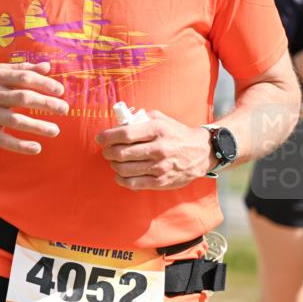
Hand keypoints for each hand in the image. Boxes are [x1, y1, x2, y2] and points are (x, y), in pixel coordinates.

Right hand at [0, 61, 67, 153]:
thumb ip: (23, 69)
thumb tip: (47, 66)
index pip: (24, 78)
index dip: (44, 83)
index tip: (60, 91)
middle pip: (23, 97)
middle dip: (46, 103)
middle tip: (64, 109)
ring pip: (16, 121)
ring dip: (38, 126)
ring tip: (55, 131)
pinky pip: (4, 140)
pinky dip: (21, 145)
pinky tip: (36, 148)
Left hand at [96, 110, 213, 189]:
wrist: (202, 152)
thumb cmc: (176, 134)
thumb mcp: (161, 119)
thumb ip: (140, 118)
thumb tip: (117, 123)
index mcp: (158, 130)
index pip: (124, 134)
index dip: (107, 137)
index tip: (100, 138)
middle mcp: (159, 148)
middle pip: (121, 153)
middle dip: (107, 152)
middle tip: (106, 151)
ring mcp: (160, 167)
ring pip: (124, 169)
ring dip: (114, 165)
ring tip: (115, 161)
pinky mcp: (161, 181)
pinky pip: (133, 183)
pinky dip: (121, 179)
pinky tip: (120, 174)